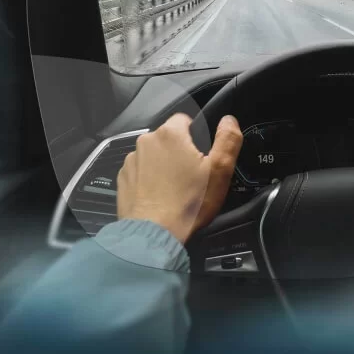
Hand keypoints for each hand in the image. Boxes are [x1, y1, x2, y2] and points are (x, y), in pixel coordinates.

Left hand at [116, 113, 242, 242]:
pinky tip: (160, 196)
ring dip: (164, 165)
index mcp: (170, 134)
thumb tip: (229, 121)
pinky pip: (141, 172)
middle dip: (180, 152)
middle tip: (192, 176)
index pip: (185, 119)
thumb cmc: (188, 204)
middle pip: (169, 138)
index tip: (202, 155)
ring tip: (175, 189)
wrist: (153, 235)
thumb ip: (228, 139)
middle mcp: (146, 142)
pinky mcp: (123, 179)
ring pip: (154, 155)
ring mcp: (132, 161)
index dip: (197, 135)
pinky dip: (150, 180)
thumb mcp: (220, 171)